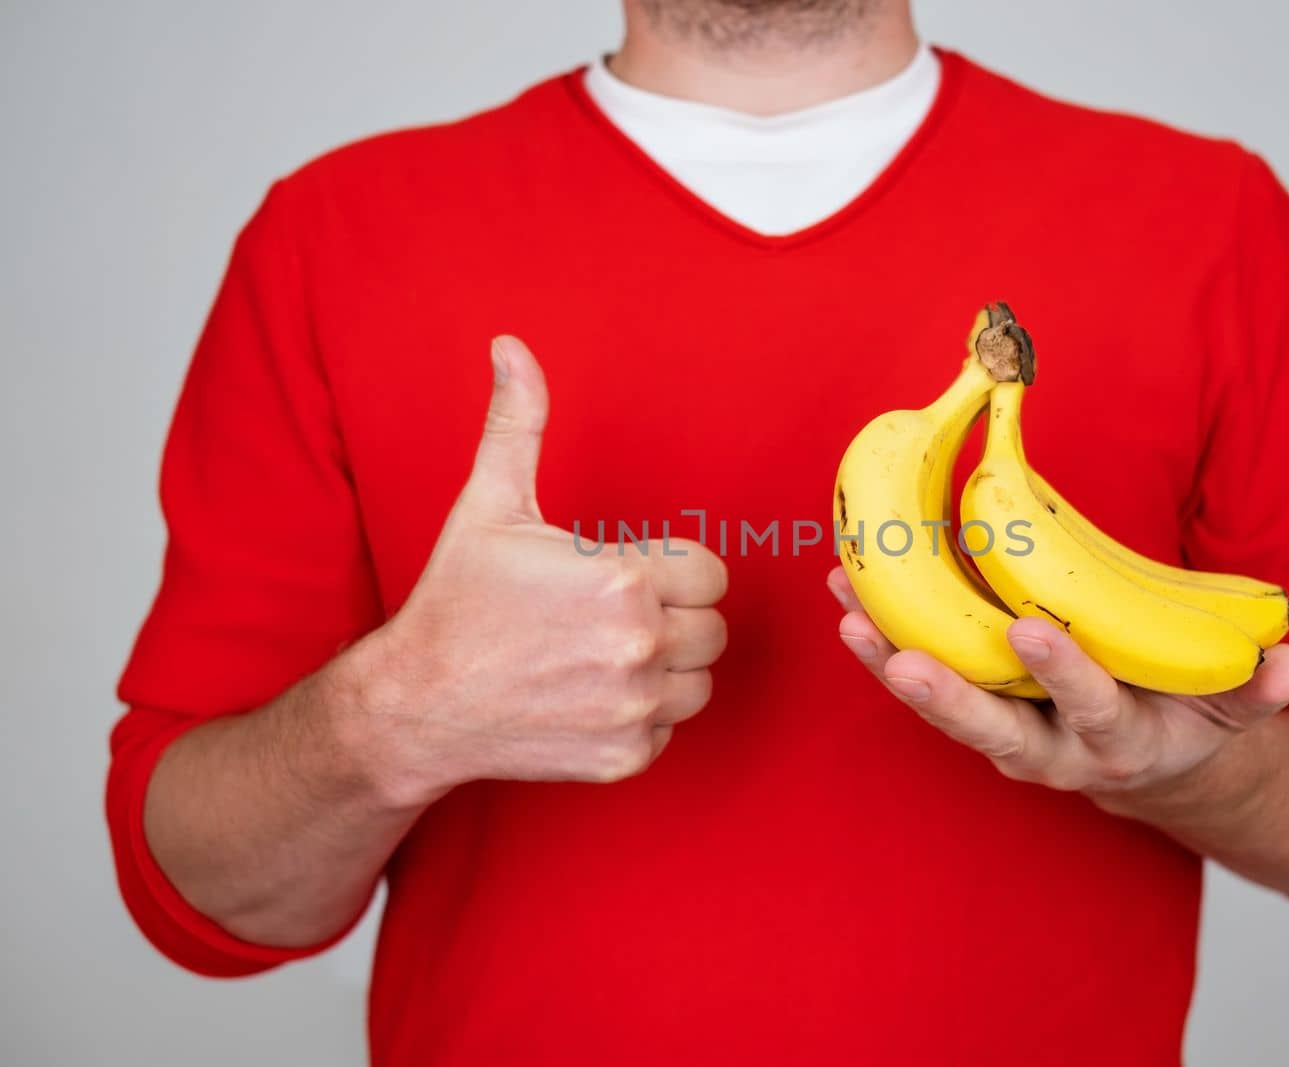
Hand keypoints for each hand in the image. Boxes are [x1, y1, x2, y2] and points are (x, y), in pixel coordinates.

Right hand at [351, 337, 728, 803]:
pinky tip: (590, 697)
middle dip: (673, 618)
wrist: (415, 706)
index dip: (673, 570)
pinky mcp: (626, 757)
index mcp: (623, 580)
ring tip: (604, 654)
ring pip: (699, 683)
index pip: (711, 574)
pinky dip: (641, 717)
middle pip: (712, 629)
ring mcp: (635, 709)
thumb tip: (511, 346)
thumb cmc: (457, 601)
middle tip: (609, 616)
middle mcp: (639, 647)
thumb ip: (519, 424)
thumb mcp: (489, 505)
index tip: (627, 574)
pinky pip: (669, 730)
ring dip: (666, 669)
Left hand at [827, 566, 1288, 808]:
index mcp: (1116, 744)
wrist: (1147, 761)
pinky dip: (885, 643)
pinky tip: (849, 598)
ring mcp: (1005, 735)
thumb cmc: (1187, 719)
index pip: (1090, 712)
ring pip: (943, 705)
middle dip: (947, 697)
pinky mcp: (975, 710)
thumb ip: (1257, 691)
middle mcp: (1050, 750)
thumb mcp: (1231, 710)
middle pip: (992, 729)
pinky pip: (925, 678)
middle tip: (903, 659)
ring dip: (894, 660)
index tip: (1035, 631)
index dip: (1066, 676)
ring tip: (849, 610)